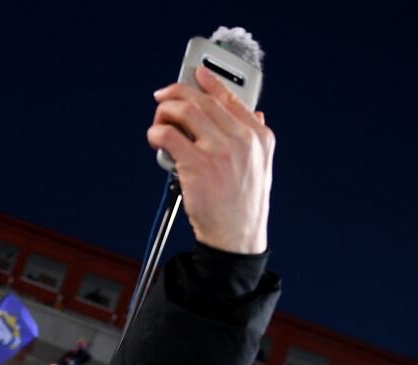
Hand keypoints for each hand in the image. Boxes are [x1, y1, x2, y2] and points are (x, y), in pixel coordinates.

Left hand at [147, 66, 273, 253]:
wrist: (236, 238)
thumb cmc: (244, 207)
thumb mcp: (262, 167)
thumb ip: (256, 138)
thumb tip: (256, 115)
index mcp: (258, 137)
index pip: (231, 98)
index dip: (210, 82)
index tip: (197, 73)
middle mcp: (241, 139)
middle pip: (203, 101)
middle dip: (177, 93)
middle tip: (163, 97)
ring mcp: (220, 151)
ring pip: (184, 111)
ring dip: (164, 112)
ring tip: (159, 123)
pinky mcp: (197, 165)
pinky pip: (168, 136)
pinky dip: (156, 133)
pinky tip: (155, 140)